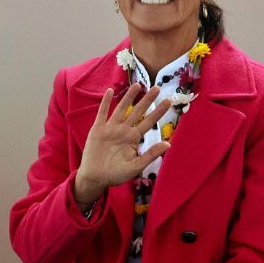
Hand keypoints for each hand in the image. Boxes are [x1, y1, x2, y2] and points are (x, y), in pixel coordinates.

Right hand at [74, 83, 170, 206]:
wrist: (95, 177)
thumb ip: (150, 155)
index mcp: (133, 139)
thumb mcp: (135, 167)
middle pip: (137, 112)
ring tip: (137, 85)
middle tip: (157, 87)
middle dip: (147, 100)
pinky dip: (106, 102)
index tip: (168, 101)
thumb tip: (168, 144)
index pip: (148, 122)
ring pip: (121, 109)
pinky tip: (110, 91)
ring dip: (129, 97)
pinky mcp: (98, 129)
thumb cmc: (115, 174)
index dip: (158, 112)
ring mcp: (110, 128)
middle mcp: (123, 130)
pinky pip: (102, 113)